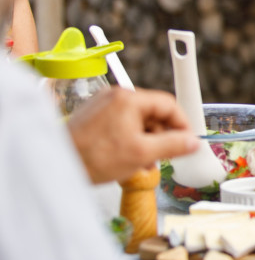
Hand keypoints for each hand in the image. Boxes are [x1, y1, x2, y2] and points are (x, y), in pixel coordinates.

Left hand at [67, 87, 197, 183]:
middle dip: (161, 135)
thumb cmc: (93, 157)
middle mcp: (116, 96)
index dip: (182, 124)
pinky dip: (129, 138)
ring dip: (145, 139)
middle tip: (164, 155)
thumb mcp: (142, 153)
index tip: (187, 141)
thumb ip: (173, 145)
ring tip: (142, 161)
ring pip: (137, 119)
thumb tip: (193, 142)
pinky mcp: (94, 116)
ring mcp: (103, 105)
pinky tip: (127, 157)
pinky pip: (122, 123)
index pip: (169, 104)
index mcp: (129, 98)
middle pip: (153, 112)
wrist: (56, 163)